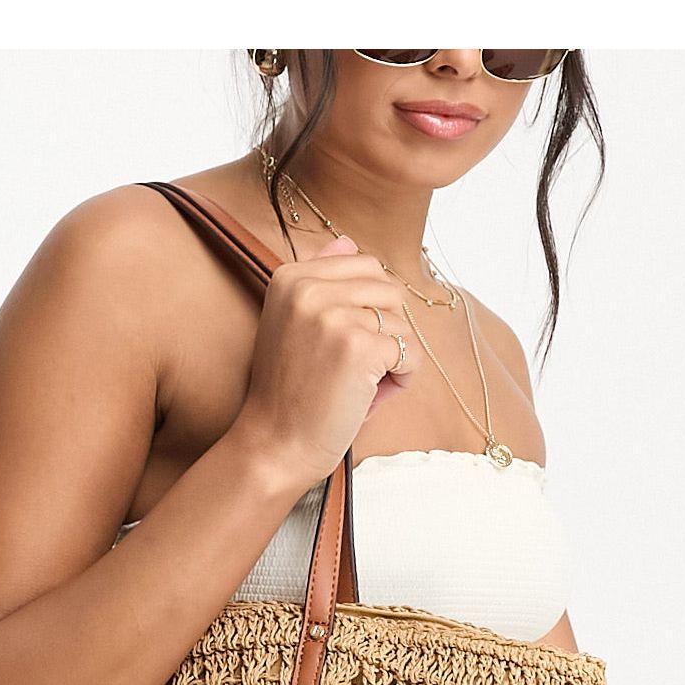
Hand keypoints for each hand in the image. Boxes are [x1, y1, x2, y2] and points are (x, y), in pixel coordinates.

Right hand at [235, 235, 410, 494]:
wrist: (274, 444)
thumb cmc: (289, 391)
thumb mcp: (292, 324)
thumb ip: (320, 279)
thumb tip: (346, 239)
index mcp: (290, 276)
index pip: (364, 265)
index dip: (369, 308)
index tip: (341, 343)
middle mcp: (308, 287)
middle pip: (389, 289)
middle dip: (386, 329)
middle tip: (356, 366)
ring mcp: (333, 315)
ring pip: (402, 321)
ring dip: (394, 357)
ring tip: (359, 383)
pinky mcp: (359, 347)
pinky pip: (410, 353)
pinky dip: (400, 379)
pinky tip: (368, 396)